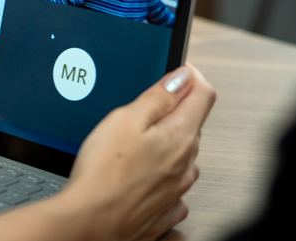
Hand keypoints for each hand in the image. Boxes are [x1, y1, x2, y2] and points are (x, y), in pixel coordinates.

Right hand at [60, 64, 215, 240]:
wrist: (92, 222)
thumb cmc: (104, 174)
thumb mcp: (125, 119)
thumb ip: (158, 96)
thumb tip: (182, 77)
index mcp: (181, 136)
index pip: (203, 94)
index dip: (189, 77)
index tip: (176, 72)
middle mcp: (186, 164)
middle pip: (191, 124)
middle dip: (172, 110)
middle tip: (141, 107)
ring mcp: (177, 190)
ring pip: (181, 156)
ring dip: (165, 144)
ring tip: (134, 143)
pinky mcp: (164, 211)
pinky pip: (172, 188)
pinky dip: (161, 177)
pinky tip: (140, 175)